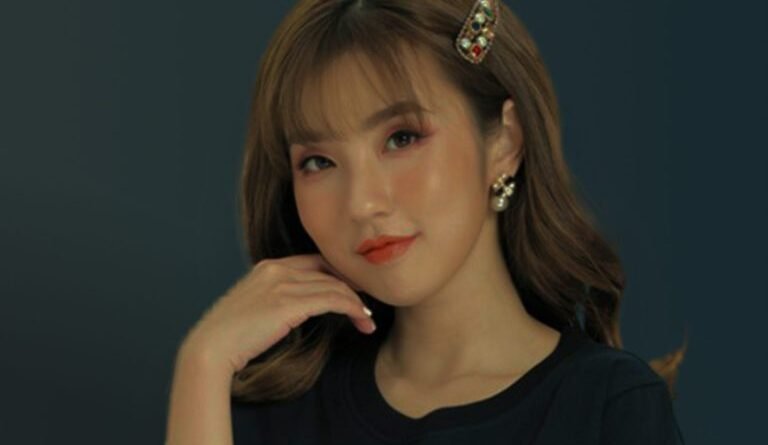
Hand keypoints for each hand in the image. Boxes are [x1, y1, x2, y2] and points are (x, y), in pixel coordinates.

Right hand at [179, 254, 374, 374]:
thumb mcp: (255, 306)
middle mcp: (277, 269)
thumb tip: (298, 307)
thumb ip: (276, 298)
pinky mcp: (288, 304)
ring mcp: (282, 284)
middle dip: (353, 287)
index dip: (339, 273)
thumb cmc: (231, 335)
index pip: (315, 261)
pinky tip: (362, 319)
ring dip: (357, 303)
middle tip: (368, 304)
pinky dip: (352, 308)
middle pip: (329, 271)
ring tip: (368, 319)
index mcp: (268, 266)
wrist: (211, 347)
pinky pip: (332, 300)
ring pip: (334, 286)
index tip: (355, 289)